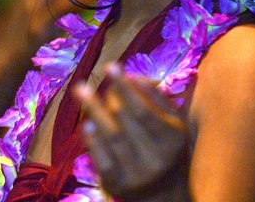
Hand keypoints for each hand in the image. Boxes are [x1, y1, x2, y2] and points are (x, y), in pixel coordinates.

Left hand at [75, 63, 190, 200]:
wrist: (164, 193)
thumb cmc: (166, 147)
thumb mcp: (172, 123)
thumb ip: (157, 98)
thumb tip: (132, 77)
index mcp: (172, 139)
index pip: (144, 109)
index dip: (125, 87)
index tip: (110, 66)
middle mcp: (157, 159)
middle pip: (125, 122)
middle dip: (103, 99)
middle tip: (84, 84)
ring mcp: (137, 175)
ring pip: (112, 138)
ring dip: (94, 113)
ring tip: (81, 93)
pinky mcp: (119, 186)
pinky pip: (103, 160)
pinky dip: (93, 141)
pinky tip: (86, 124)